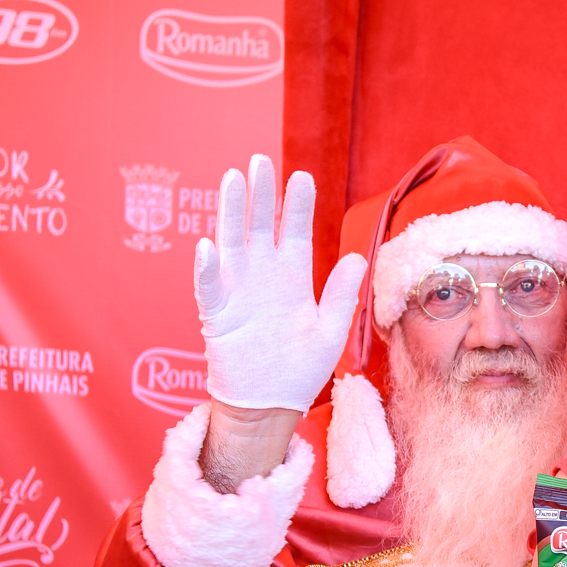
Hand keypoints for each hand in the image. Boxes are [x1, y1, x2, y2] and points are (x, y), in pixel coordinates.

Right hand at [195, 157, 367, 411]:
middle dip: (260, 194)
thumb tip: (359, 257)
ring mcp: (237, 291)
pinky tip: (208, 247)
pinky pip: (209, 288)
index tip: (301, 176)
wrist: (270, 404)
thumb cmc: (300, 369)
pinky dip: (207, 269)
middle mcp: (263, 276)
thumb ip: (341, 295)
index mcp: (292, 276)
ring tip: (233, 181)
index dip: (296, 204)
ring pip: (231, 243)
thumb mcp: (329, 331)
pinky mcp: (217, 315)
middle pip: (259, 225)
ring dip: (230, 213)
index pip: (293, 230)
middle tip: (260, 162)